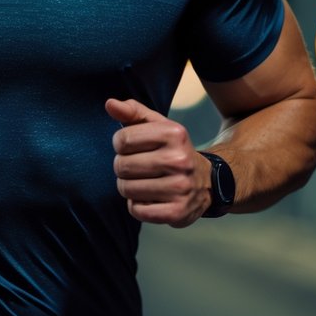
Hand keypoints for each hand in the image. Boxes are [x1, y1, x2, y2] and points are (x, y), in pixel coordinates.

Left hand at [105, 98, 210, 226]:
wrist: (206, 181)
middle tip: (138, 168)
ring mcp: (180, 187)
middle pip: (122, 166)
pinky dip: (137, 206)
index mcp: (174, 134)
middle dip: (123, 167)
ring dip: (129, 188)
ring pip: (127, 189)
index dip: (120, 145)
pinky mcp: (177, 211)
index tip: (132, 148)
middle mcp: (179, 160)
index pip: (122, 139)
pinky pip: (137, 210)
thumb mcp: (157, 126)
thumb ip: (132, 112)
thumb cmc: (172, 150)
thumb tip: (110, 104)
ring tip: (143, 182)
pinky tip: (150, 198)